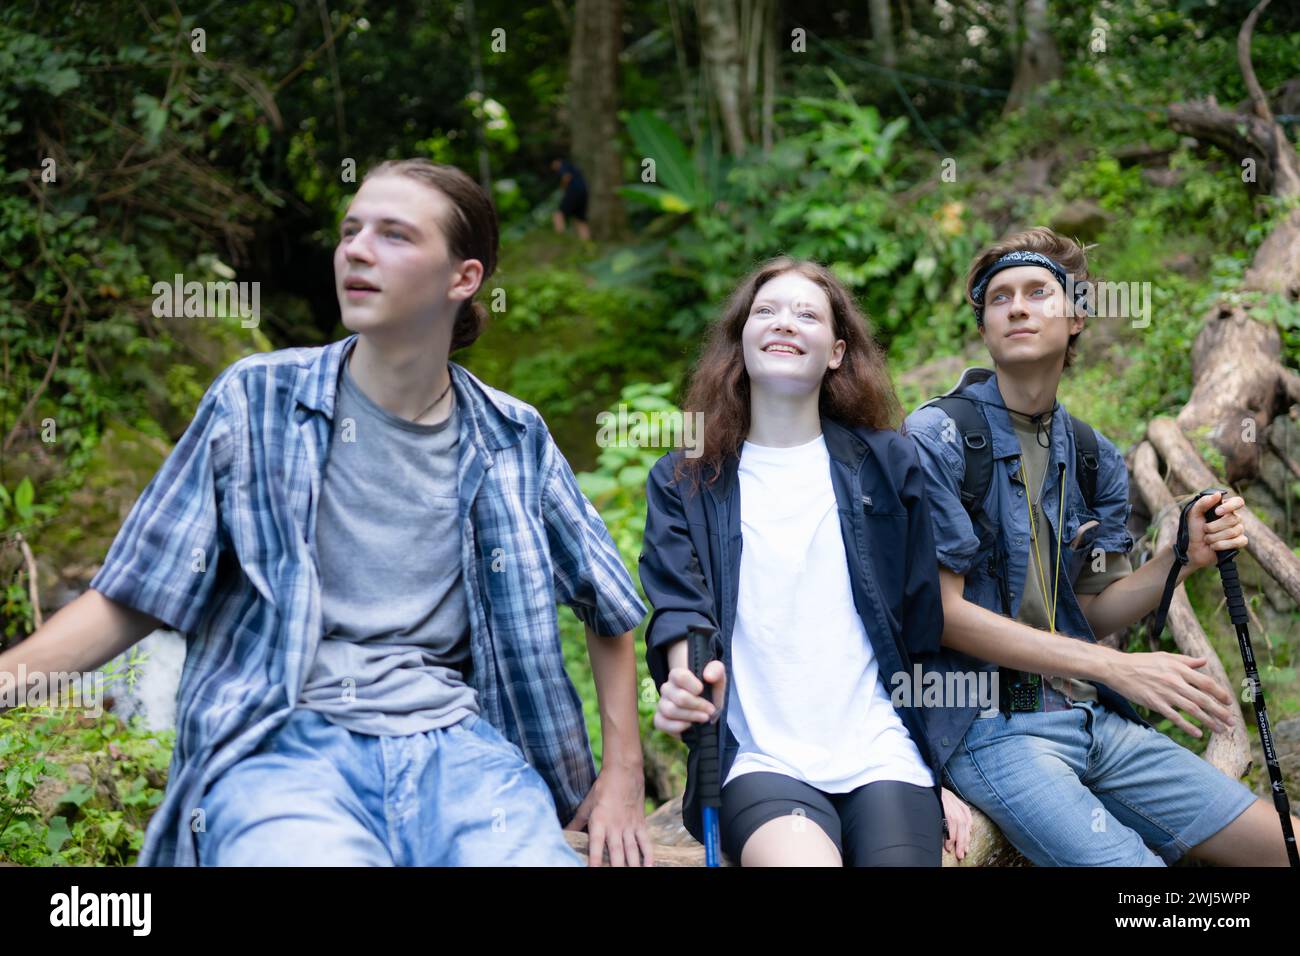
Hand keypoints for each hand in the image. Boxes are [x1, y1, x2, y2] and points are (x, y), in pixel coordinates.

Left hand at [565, 764, 653, 866]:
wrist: (624, 772)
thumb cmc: (602, 788)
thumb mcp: (586, 805)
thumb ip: (576, 822)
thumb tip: (564, 833)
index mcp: (599, 822)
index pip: (595, 846)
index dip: (594, 860)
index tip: (593, 871)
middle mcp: (615, 826)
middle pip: (616, 853)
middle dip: (616, 868)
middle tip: (616, 876)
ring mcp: (629, 826)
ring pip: (631, 851)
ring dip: (632, 865)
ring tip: (633, 875)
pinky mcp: (640, 824)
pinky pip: (645, 842)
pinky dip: (648, 855)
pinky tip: (649, 866)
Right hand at [653, 659, 725, 737]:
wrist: (707, 711)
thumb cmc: (710, 692)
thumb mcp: (717, 679)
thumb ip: (716, 670)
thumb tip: (708, 676)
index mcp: (677, 675)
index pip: (680, 676)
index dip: (694, 686)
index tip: (703, 691)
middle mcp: (666, 688)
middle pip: (679, 697)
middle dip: (698, 705)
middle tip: (710, 710)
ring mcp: (662, 704)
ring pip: (670, 711)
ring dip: (691, 716)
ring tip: (704, 718)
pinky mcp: (660, 720)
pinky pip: (661, 723)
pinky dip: (677, 726)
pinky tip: (690, 725)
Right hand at [940, 787, 970, 861]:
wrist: (924, 781)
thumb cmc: (933, 795)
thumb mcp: (946, 803)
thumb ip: (955, 814)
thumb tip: (963, 830)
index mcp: (958, 803)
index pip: (967, 821)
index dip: (967, 836)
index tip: (966, 847)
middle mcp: (956, 803)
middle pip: (964, 825)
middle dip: (964, 841)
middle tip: (962, 853)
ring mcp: (950, 803)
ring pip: (960, 825)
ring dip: (958, 841)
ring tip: (956, 851)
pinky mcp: (944, 805)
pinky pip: (951, 823)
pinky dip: (950, 835)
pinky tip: (948, 844)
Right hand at [1104, 649, 1234, 737]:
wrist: (1117, 669)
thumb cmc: (1141, 662)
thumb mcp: (1165, 656)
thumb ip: (1186, 661)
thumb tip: (1204, 662)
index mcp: (1179, 669)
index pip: (1206, 682)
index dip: (1220, 693)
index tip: (1229, 702)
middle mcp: (1175, 682)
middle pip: (1203, 699)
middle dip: (1220, 712)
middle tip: (1231, 721)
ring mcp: (1165, 694)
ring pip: (1193, 710)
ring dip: (1210, 721)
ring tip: (1221, 730)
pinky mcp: (1155, 704)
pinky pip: (1175, 718)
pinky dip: (1188, 727)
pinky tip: (1198, 734)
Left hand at [1185, 491, 1247, 569]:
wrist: (1192, 549)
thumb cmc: (1193, 530)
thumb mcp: (1193, 514)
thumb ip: (1203, 503)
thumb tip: (1218, 494)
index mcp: (1224, 508)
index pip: (1238, 501)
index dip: (1230, 506)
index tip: (1217, 512)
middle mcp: (1234, 518)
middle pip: (1233, 519)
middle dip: (1214, 527)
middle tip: (1204, 530)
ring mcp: (1238, 530)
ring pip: (1234, 531)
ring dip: (1215, 537)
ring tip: (1207, 539)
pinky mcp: (1239, 542)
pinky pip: (1239, 541)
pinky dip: (1222, 545)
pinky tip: (1214, 546)